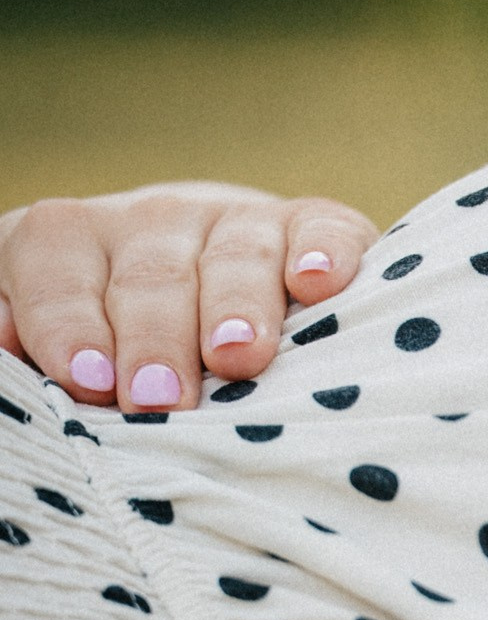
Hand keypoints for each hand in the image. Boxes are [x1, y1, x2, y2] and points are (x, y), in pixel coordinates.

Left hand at [0, 183, 376, 409]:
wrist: (213, 295)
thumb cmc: (115, 351)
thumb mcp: (56, 344)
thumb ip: (25, 341)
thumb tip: (4, 343)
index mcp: (67, 243)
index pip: (54, 268)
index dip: (66, 322)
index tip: (86, 381)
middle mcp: (149, 222)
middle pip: (150, 275)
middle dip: (154, 338)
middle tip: (159, 399)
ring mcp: (234, 221)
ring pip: (234, 255)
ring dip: (236, 307)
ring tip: (238, 358)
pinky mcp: (313, 228)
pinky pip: (322, 229)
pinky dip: (324, 252)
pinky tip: (318, 283)